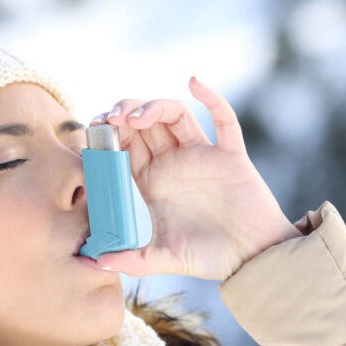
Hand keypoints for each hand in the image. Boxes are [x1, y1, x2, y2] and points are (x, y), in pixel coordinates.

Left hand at [88, 76, 301, 280]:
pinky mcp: (230, 154)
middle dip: (125, 113)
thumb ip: (132, 260)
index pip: (123, 147)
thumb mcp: (164, 258)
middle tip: (110, 118)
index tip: (93, 129)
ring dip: (154, 106)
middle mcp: (173, 163)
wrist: (252, 260)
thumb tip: (95, 262)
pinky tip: (195, 83)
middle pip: (144, 124)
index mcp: (151, 182)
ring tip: (136, 116)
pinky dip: (212, 98)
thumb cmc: (207, 258)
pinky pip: (223, 119)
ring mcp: (201, 155)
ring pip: (174, 115)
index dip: (107, 134)